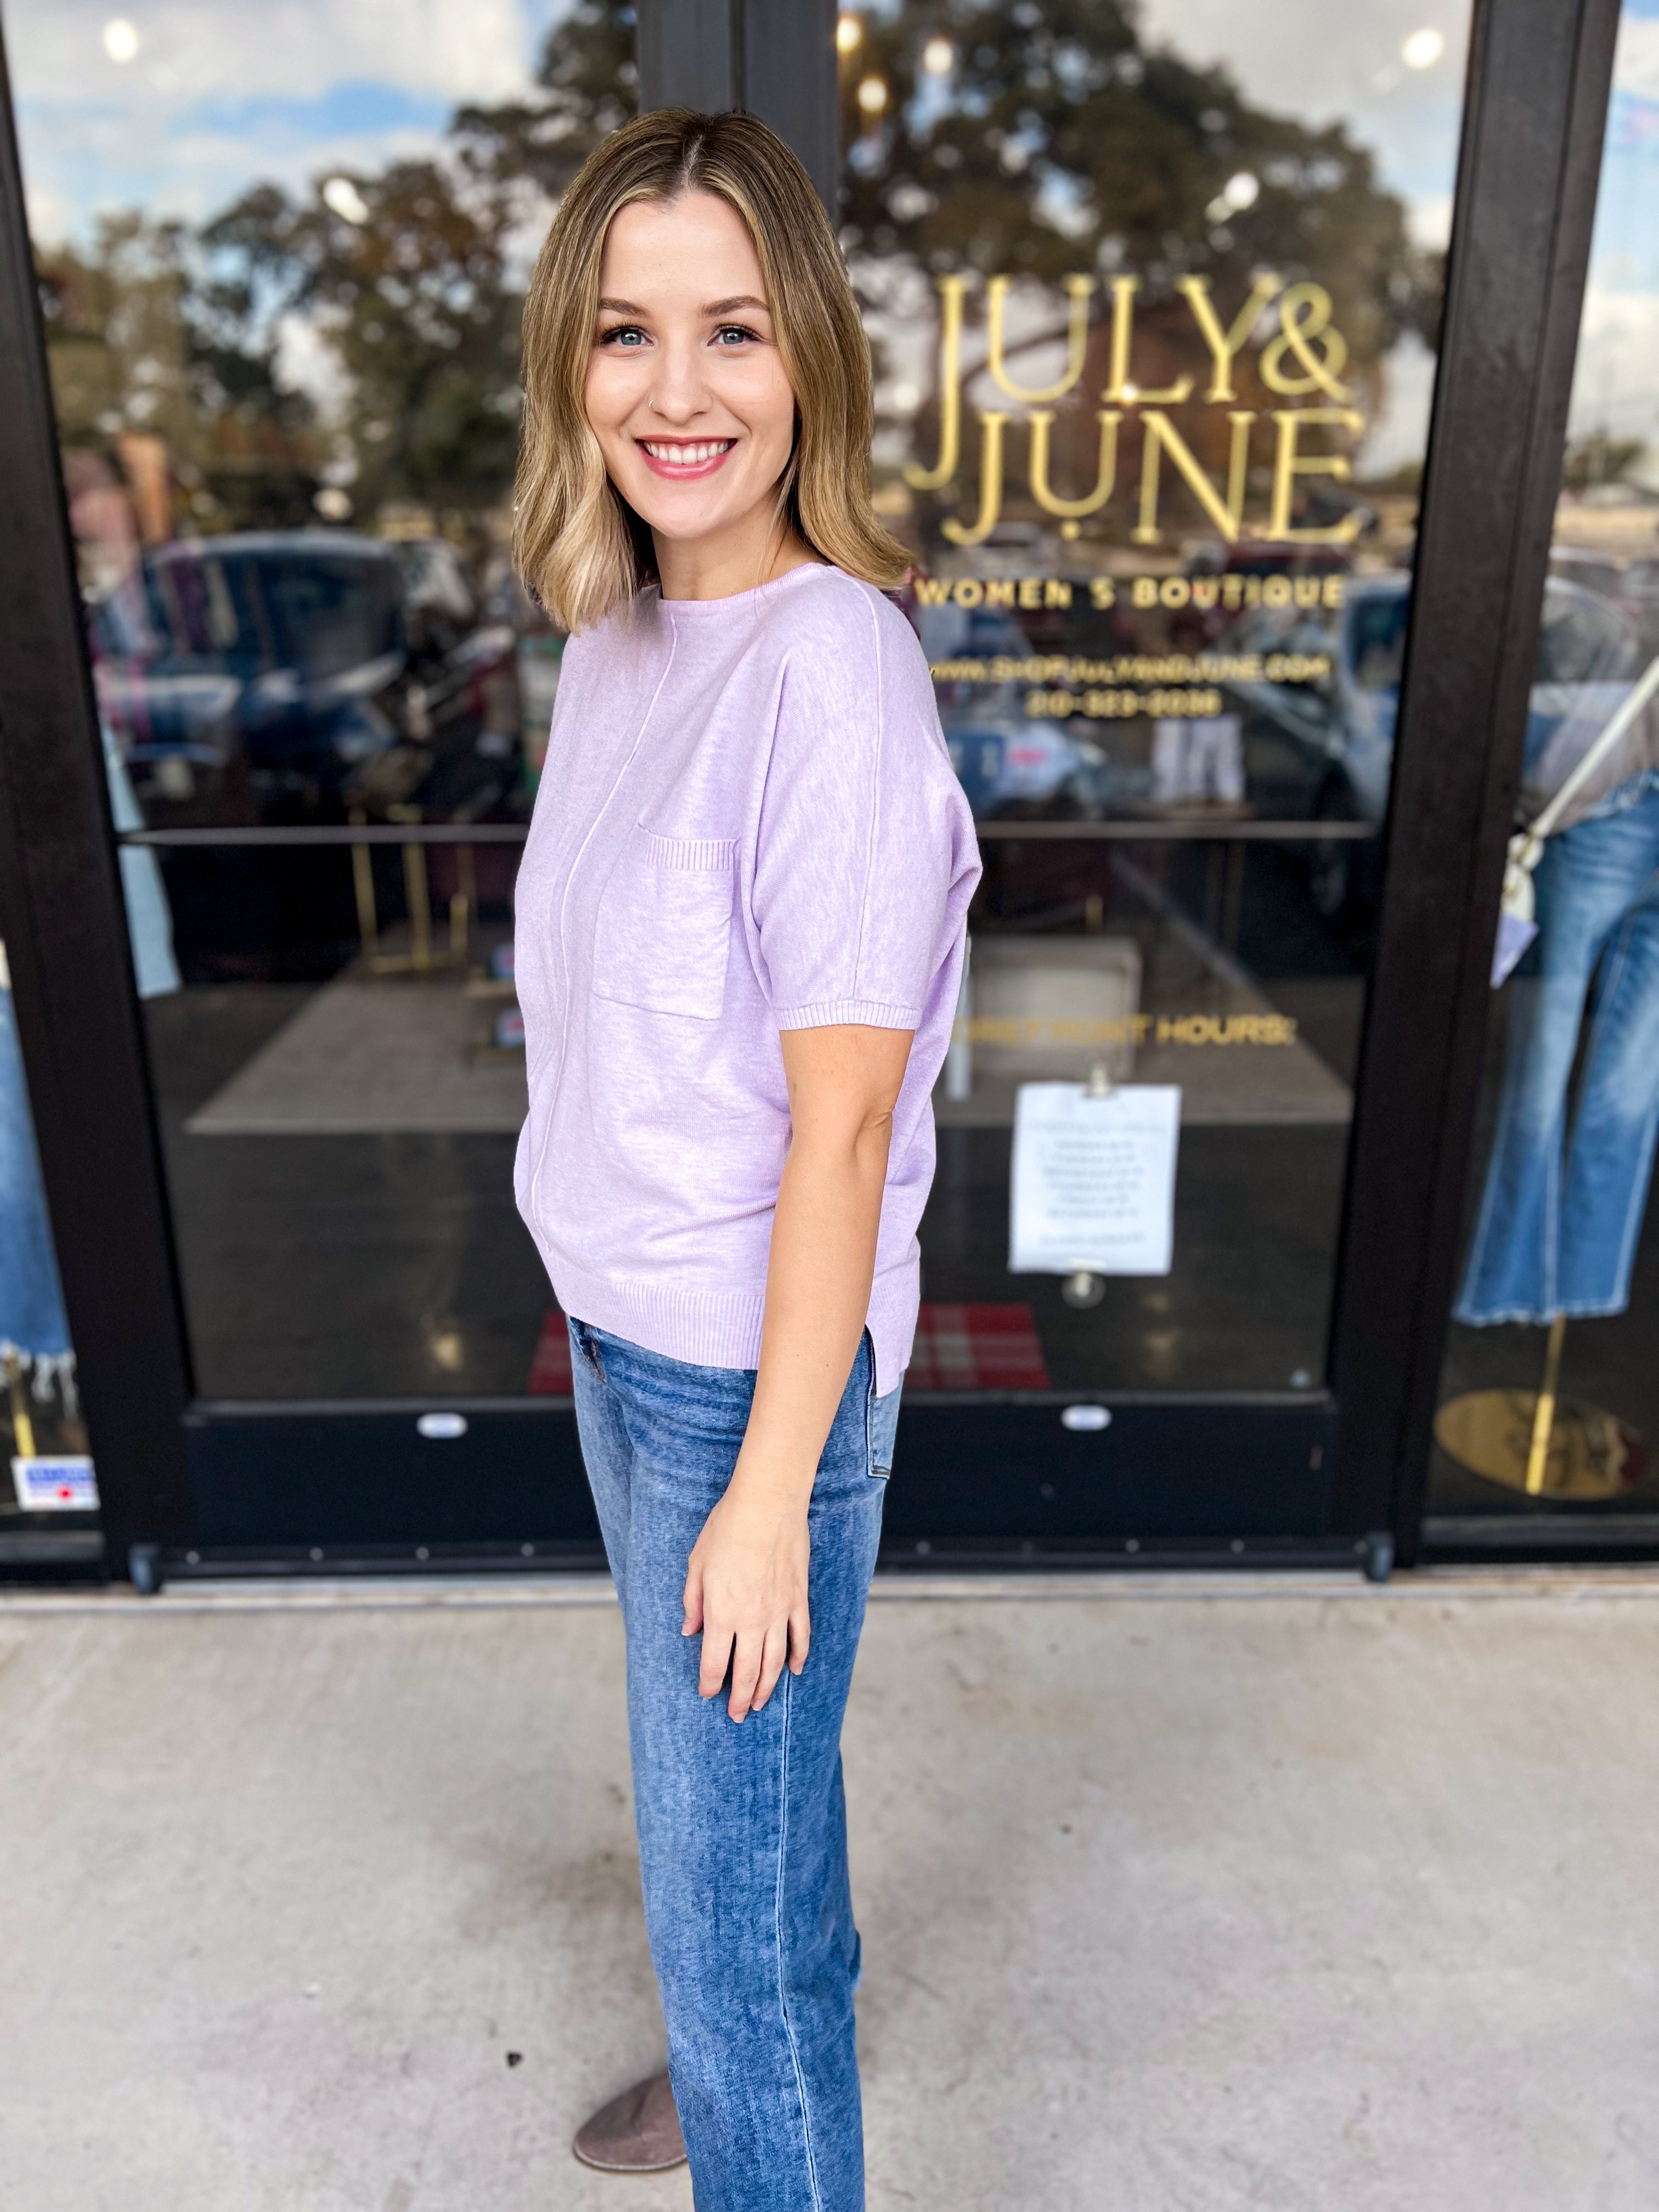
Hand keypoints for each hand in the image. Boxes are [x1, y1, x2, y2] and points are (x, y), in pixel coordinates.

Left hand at [682, 1476, 810, 1721]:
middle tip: (736, 1715)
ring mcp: (779, 1612)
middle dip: (739, 1698)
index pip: (715, 1663)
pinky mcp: (798, 1599)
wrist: (767, 1504)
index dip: (710, 1685)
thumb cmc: (727, 1528)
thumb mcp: (696, 1564)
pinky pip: (800, 1636)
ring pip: (775, 1662)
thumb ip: (692, 1602)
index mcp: (721, 1614)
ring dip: (767, 1687)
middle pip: (747, 1672)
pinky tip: (795, 1670)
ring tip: (760, 1704)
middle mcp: (751, 1621)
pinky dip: (799, 1657)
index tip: (707, 1694)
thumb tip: (688, 1630)